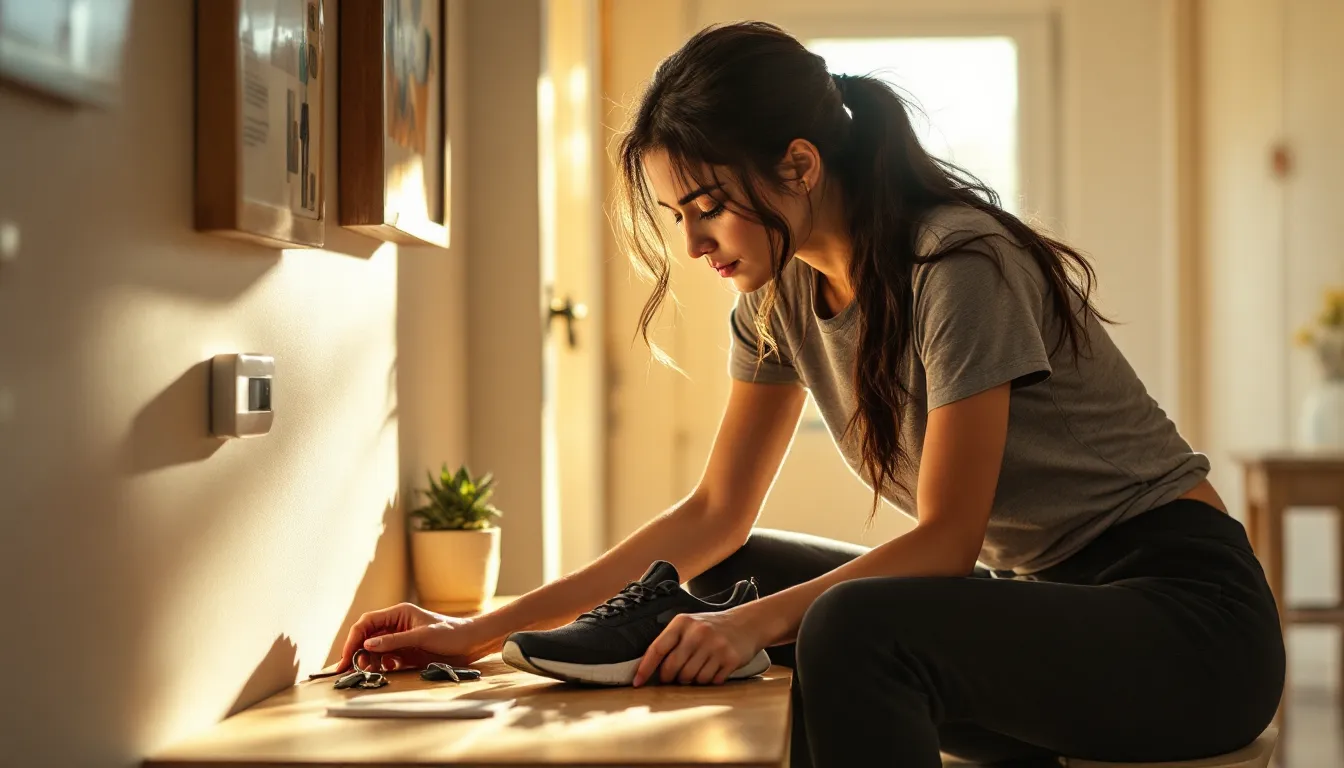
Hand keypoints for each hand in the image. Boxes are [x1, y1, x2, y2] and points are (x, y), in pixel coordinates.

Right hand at [324, 602, 497, 674]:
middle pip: (367, 637)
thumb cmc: (451, 633)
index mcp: (398, 613)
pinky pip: (387, 659)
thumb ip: (394, 641)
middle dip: (357, 652)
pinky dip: (382, 666)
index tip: (347, 656)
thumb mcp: (422, 636)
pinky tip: (386, 670)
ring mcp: (401, 640)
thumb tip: (367, 645)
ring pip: (375, 650)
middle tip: (348, 669)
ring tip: (366, 671)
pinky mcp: (407, 653)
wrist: (472, 644)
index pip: (367, 623)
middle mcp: (397, 625)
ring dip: (368, 660)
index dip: (354, 638)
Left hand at [633, 607, 765, 686]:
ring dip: (691, 680)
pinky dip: (708, 680)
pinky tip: (713, 669)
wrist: (746, 624)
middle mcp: (698, 633)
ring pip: (691, 678)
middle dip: (670, 678)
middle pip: (673, 668)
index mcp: (683, 623)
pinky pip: (710, 681)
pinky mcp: (730, 659)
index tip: (637, 683)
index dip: (645, 668)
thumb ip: (671, 642)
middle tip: (674, 678)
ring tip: (698, 668)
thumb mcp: (689, 625)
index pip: (657, 648)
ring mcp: (715, 646)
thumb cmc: (711, 628)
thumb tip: (647, 669)